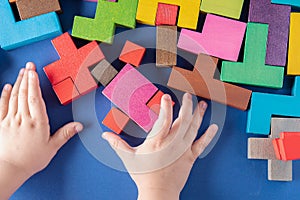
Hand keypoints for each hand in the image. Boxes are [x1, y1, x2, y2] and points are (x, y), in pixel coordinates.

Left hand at [0, 62, 82, 199]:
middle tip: (29, 66)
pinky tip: (7, 86)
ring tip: (21, 72)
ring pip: (14, 97)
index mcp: (37, 123)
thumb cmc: (31, 160)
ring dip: (18, 83)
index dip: (34, 84)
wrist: (9, 169)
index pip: (35, 99)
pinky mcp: (0, 124)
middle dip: (27, 78)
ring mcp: (10, 120)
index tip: (34, 72)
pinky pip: (2, 105)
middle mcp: (23, 119)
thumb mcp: (52, 147)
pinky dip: (4, 95)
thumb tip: (79, 125)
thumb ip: (65, 134)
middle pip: (25, 94)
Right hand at [102, 93, 217, 199]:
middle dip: (187, 105)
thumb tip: (105, 135)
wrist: (158, 192)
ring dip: (198, 115)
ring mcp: (183, 149)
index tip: (167, 97)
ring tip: (202, 104)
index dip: (166, 106)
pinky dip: (208, 135)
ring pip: (193, 128)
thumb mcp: (128, 157)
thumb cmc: (144, 175)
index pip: (164, 119)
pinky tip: (213, 127)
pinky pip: (201, 144)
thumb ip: (117, 144)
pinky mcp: (190, 157)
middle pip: (183, 120)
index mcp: (157, 141)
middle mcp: (173, 142)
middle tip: (188, 95)